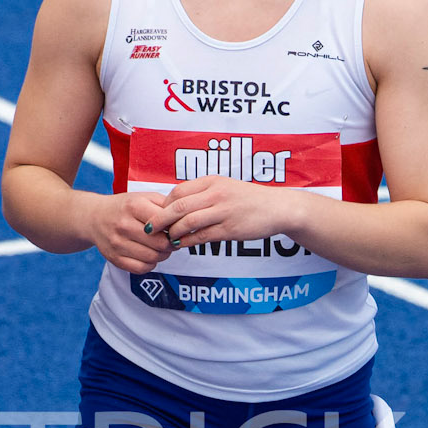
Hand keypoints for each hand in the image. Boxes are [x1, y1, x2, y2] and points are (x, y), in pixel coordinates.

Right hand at [82, 191, 181, 275]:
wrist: (95, 217)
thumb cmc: (125, 207)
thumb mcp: (144, 197)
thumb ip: (166, 205)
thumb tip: (186, 219)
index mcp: (134, 206)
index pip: (165, 223)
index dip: (175, 229)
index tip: (176, 229)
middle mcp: (124, 225)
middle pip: (161, 244)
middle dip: (171, 244)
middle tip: (172, 241)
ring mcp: (117, 243)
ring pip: (153, 258)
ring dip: (163, 255)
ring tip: (161, 248)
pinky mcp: (114, 258)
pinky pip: (141, 268)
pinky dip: (150, 264)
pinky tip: (149, 255)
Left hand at [155, 177, 303, 248]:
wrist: (278, 208)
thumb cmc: (249, 199)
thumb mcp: (225, 187)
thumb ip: (203, 193)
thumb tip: (178, 204)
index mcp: (211, 181)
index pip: (178, 192)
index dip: (163, 204)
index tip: (157, 214)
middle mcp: (216, 194)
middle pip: (178, 206)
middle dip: (160, 219)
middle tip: (149, 229)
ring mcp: (223, 212)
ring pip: (188, 222)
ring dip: (173, 232)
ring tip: (166, 239)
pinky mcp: (230, 229)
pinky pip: (202, 236)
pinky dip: (187, 242)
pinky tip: (181, 245)